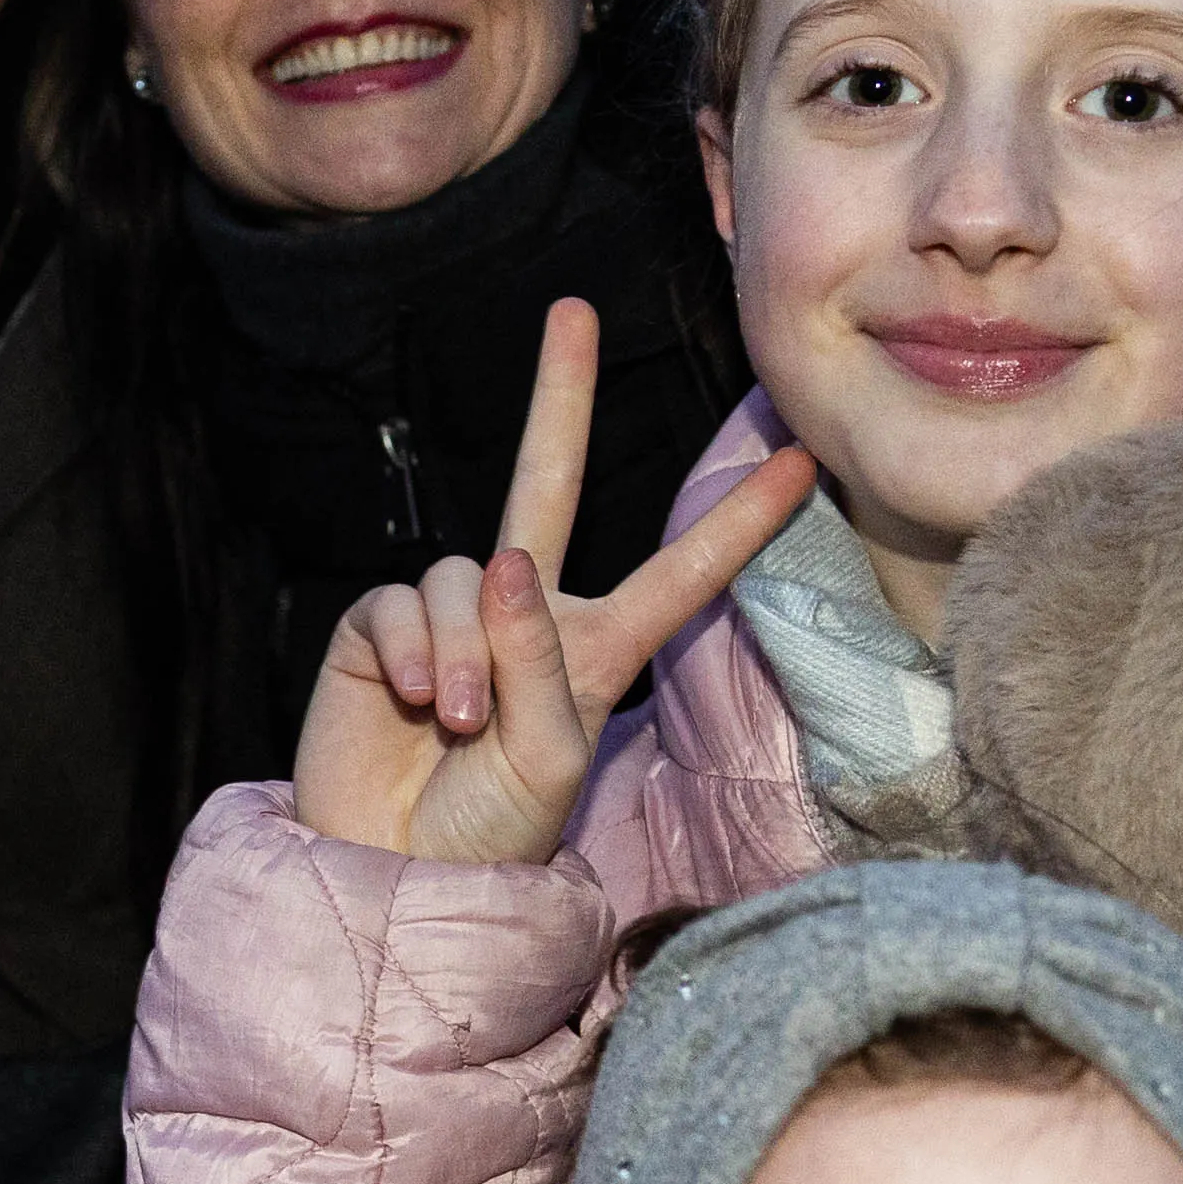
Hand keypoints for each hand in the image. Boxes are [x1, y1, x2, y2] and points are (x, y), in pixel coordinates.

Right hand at [287, 297, 815, 866]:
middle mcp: (524, 617)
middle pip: (545, 482)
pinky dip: (412, 649)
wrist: (393, 872)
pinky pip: (401, 603)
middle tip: (572, 311)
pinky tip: (411, 701)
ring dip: (465, 649)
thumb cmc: (491, 834)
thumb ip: (538, 659)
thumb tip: (505, 559)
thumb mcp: (546, 761)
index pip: (678, 577)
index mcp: (595, 651)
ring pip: (465, 576)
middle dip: (557, 395)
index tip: (802, 465)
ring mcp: (451, 616)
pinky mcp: (380, 627)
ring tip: (456, 718)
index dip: (737, 525)